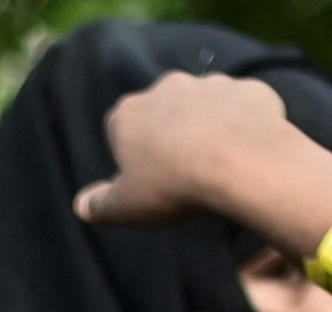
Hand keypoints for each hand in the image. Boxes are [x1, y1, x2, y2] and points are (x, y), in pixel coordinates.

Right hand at [73, 69, 312, 230]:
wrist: (242, 162)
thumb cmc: (172, 185)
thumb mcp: (125, 207)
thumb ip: (99, 205)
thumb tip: (80, 205)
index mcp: (128, 112)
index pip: (120, 131)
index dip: (133, 157)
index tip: (149, 180)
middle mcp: (167, 87)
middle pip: (163, 112)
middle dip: (171, 135)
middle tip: (184, 171)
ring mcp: (212, 84)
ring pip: (205, 106)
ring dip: (209, 127)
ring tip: (220, 163)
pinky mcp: (250, 90)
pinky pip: (244, 107)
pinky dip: (245, 124)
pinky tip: (249, 150)